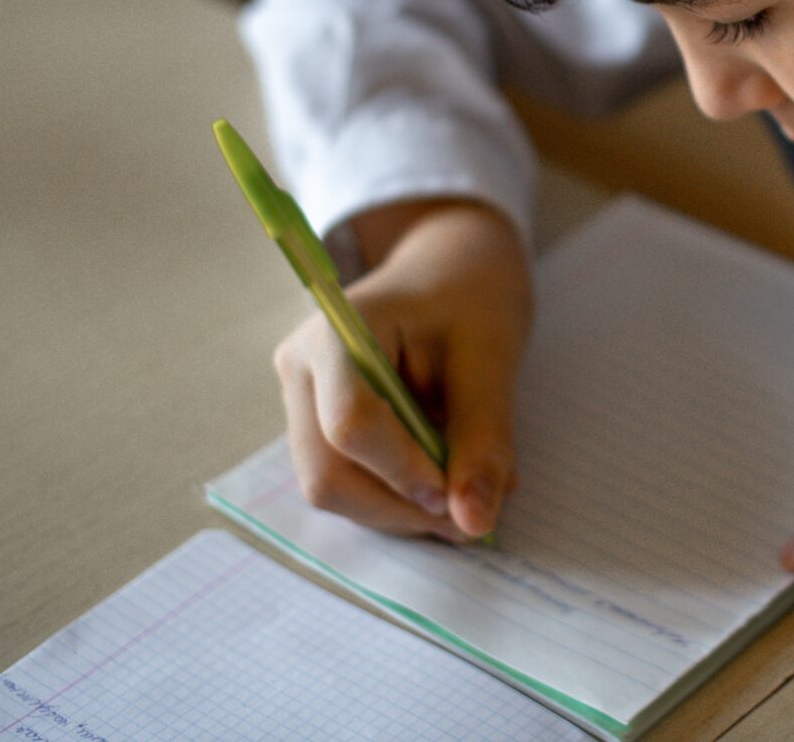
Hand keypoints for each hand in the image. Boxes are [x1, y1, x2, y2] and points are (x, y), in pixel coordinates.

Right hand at [272, 199, 530, 541]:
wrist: (449, 269)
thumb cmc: (470, 296)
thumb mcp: (492, 357)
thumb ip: (483, 438)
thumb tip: (474, 524)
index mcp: (338, 330)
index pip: (350, 423)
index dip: (403, 473)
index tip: (458, 498)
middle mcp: (302, 366)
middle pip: (327, 472)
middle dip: (399, 507)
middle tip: (470, 517)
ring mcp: (301, 398)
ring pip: (332, 488)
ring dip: (400, 510)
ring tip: (465, 493)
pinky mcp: (315, 424)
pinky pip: (345, 480)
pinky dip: (395, 496)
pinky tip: (442, 479)